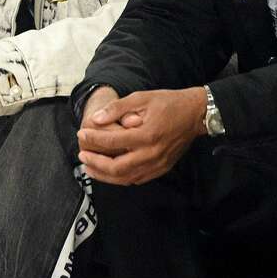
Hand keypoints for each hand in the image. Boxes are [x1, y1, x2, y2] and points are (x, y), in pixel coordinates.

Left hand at [76, 87, 206, 185]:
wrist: (195, 114)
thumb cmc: (168, 103)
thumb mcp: (141, 98)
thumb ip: (117, 109)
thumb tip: (95, 119)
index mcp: (147, 135)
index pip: (112, 141)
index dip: (93, 139)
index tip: (81, 134)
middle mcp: (152, 153)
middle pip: (117, 168)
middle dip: (96, 163)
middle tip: (82, 155)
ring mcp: (159, 164)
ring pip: (126, 178)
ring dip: (105, 175)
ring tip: (90, 167)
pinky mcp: (163, 168)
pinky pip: (138, 179)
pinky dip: (121, 178)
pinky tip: (110, 172)